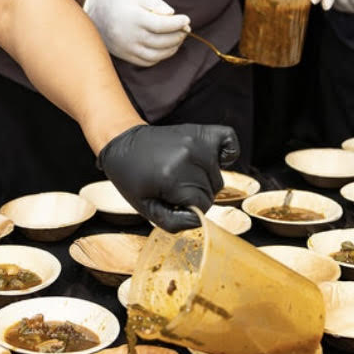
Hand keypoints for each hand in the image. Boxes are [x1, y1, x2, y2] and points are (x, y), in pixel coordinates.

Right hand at [83, 0, 188, 66]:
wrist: (91, 8)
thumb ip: (156, 2)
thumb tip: (172, 14)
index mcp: (134, 18)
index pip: (163, 25)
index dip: (178, 24)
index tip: (186, 19)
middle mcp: (130, 36)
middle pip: (162, 41)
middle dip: (178, 35)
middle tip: (184, 28)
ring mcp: (126, 48)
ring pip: (157, 55)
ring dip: (172, 48)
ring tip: (177, 38)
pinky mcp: (124, 55)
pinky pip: (147, 62)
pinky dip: (160, 57)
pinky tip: (164, 47)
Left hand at [98, 123, 239, 231]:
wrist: (123, 144)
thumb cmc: (133, 178)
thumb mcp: (146, 208)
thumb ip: (175, 223)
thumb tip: (200, 219)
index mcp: (171, 177)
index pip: (203, 205)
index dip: (190, 207)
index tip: (173, 200)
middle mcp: (187, 156)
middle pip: (212, 191)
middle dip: (196, 194)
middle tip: (175, 187)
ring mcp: (195, 141)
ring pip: (218, 175)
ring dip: (205, 179)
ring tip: (183, 174)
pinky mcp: (201, 130)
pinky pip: (230, 143)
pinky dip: (225, 154)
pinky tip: (210, 160)